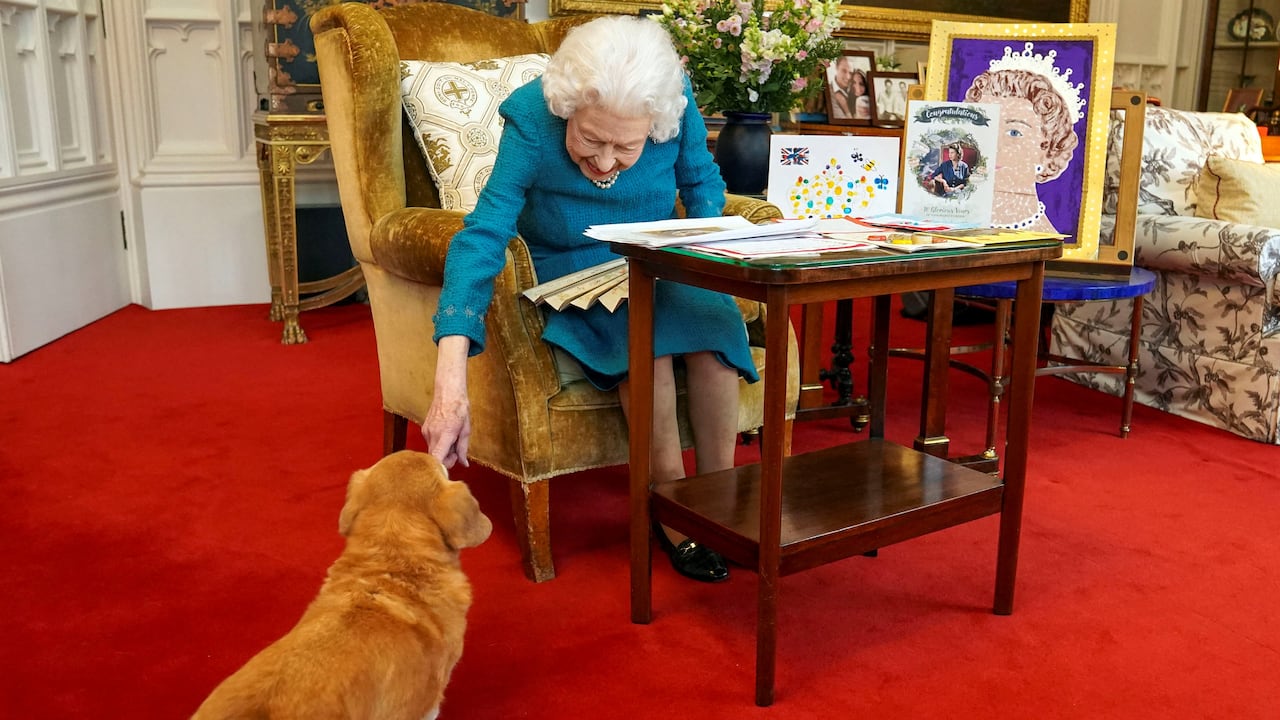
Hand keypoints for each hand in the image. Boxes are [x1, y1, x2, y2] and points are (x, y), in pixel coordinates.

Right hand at [423, 336, 470, 467]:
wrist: (448, 392)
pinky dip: (439, 444)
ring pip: (433, 451)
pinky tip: (446, 435)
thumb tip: (464, 464)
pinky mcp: (424, 429)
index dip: (442, 468)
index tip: (450, 468)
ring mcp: (426, 432)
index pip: (437, 459)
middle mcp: (432, 435)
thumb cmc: (460, 409)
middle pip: (435, 458)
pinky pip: (431, 443)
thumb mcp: (466, 430)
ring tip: (452, 440)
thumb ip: (463, 449)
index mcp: (445, 435)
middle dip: (446, 459)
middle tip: (456, 452)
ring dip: (443, 451)